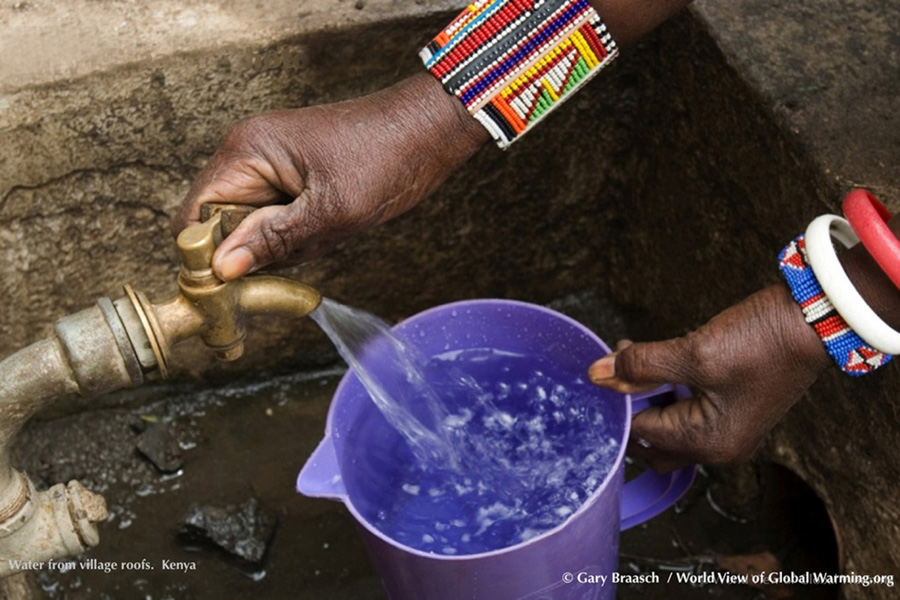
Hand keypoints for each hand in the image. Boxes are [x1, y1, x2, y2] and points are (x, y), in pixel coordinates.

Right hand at [172, 73, 487, 280]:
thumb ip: (273, 241)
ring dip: (280, 246)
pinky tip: (329, 229)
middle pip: (219, 225)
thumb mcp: (331, 212)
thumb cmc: (387, 158)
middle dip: (252, 253)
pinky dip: (296, 236)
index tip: (231, 290)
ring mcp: (269, 165)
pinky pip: (275, 219)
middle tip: (294, 261)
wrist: (429, 130)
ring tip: (325, 233)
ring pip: (250, 226)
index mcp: (247, 151)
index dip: (205, 256)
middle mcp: (248, 153)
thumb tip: (222, 269)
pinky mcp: (290, 176)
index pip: (195, 215)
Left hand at [588, 284, 830, 470]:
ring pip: (667, 425)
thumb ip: (640, 366)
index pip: (639, 432)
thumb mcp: (692, 352)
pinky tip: (658, 363)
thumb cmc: (761, 341)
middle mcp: (717, 449)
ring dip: (646, 395)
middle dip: (629, 405)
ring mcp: (727, 433)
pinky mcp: (732, 413)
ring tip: (635, 357)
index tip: (601, 369)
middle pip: (651, 440)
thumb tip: (596, 374)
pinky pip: (686, 413)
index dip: (615, 401)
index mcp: (707, 444)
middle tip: (617, 366)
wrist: (813, 321)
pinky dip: (667, 392)